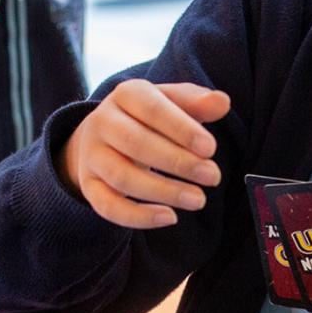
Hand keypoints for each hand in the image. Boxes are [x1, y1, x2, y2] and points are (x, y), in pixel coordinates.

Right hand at [60, 79, 228, 228]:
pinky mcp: (88, 186)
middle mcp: (102, 122)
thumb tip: (222, 102)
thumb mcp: (172, 102)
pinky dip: (138, 216)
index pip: (152, 109)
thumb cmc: (149, 118)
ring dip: (163, 191)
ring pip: (122, 177)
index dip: (181, 129)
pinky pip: (108, 206)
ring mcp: (91, 156)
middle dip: (178, 162)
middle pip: (136, 144)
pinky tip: (170, 217)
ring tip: (198, 200)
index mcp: (126, 95)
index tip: (210, 148)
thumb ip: (197, 103)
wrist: (104, 136)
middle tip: (212, 176)